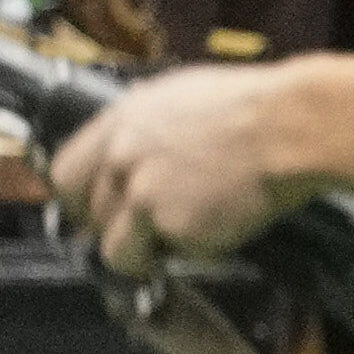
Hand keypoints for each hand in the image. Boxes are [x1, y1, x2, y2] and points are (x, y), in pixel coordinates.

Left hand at [48, 63, 308, 267]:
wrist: (288, 126)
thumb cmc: (253, 106)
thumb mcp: (182, 96)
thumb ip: (147, 125)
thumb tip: (139, 143)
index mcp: (121, 121)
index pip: (66, 172)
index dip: (79, 199)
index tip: (91, 212)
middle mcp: (122, 158)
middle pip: (88, 215)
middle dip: (111, 230)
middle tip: (137, 236)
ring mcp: (144, 195)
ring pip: (117, 250)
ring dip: (142, 255)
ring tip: (176, 245)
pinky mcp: (174, 226)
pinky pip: (169, 257)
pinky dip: (190, 253)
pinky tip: (216, 230)